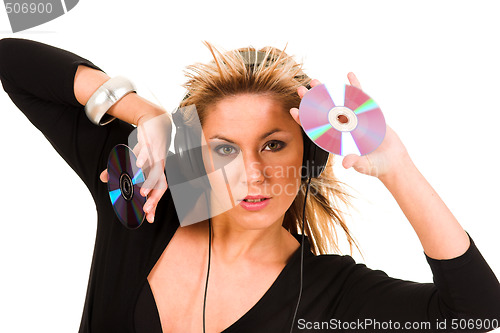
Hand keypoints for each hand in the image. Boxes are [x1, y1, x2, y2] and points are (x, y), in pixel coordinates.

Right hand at [100, 108, 171, 222]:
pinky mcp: (151, 145)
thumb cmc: (147, 146)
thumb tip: (103, 178)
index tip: (149, 219)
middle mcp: (159, 167)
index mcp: (157, 172)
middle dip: (154, 199)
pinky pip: (147, 154)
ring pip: (155, 172)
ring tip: (142, 194)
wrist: (157, 123)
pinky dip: (143, 160)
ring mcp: (157, 156)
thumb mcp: (133, 159)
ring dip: (149, 183)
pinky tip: (137, 166)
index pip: (157, 192)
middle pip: (160, 186)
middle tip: (146, 210)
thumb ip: (120, 170)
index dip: (154, 205)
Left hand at [289, 72, 409, 179]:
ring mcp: (355, 119)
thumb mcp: (364, 165)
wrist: (392, 161)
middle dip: (311, 101)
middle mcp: (343, 127)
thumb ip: (355, 162)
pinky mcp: (368, 113)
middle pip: (323, 112)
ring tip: (314, 81)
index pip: (317, 129)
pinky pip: (360, 96)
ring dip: (327, 91)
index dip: (305, 120)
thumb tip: (346, 163)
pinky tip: (349, 75)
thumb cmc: (375, 166)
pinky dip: (355, 86)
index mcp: (337, 140)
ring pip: (337, 102)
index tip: (294, 111)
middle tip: (300, 90)